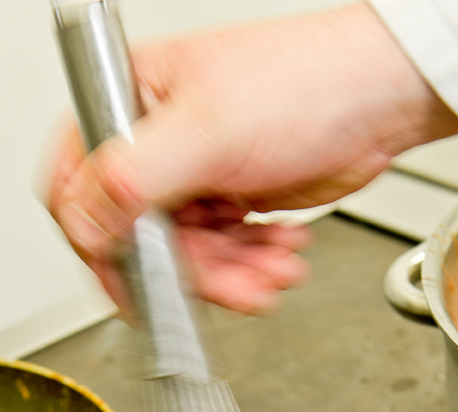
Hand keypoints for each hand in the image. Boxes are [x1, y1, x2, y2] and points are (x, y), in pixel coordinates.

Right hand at [47, 3, 457, 313]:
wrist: (379, 99)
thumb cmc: (304, 81)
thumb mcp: (206, 131)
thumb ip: (133, 180)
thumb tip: (84, 224)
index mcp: (128, 103)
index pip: (79, 190)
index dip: (102, 246)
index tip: (137, 285)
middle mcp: (154, 142)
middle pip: (139, 239)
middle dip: (191, 270)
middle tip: (230, 282)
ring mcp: (193, 175)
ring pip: (185, 257)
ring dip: (230, 275)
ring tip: (271, 267)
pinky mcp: (228, 200)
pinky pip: (221, 256)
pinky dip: (250, 267)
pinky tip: (280, 254)